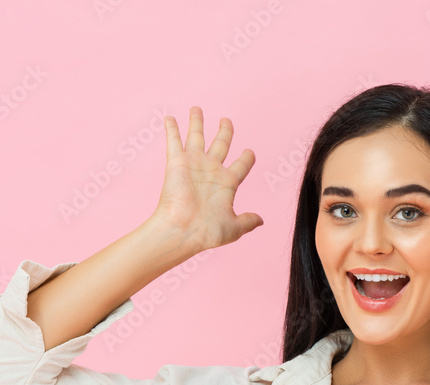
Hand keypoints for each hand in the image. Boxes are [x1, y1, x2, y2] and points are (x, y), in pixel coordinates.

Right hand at [149, 107, 263, 251]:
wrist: (184, 231)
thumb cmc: (207, 232)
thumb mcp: (234, 227)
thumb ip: (247, 221)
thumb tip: (260, 221)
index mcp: (227, 184)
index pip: (241, 165)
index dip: (247, 157)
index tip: (250, 151)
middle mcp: (211, 171)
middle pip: (220, 144)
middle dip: (224, 131)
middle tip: (225, 120)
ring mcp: (194, 165)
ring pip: (197, 137)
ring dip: (196, 122)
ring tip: (196, 108)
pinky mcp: (177, 163)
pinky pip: (173, 141)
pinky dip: (171, 129)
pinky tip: (169, 118)